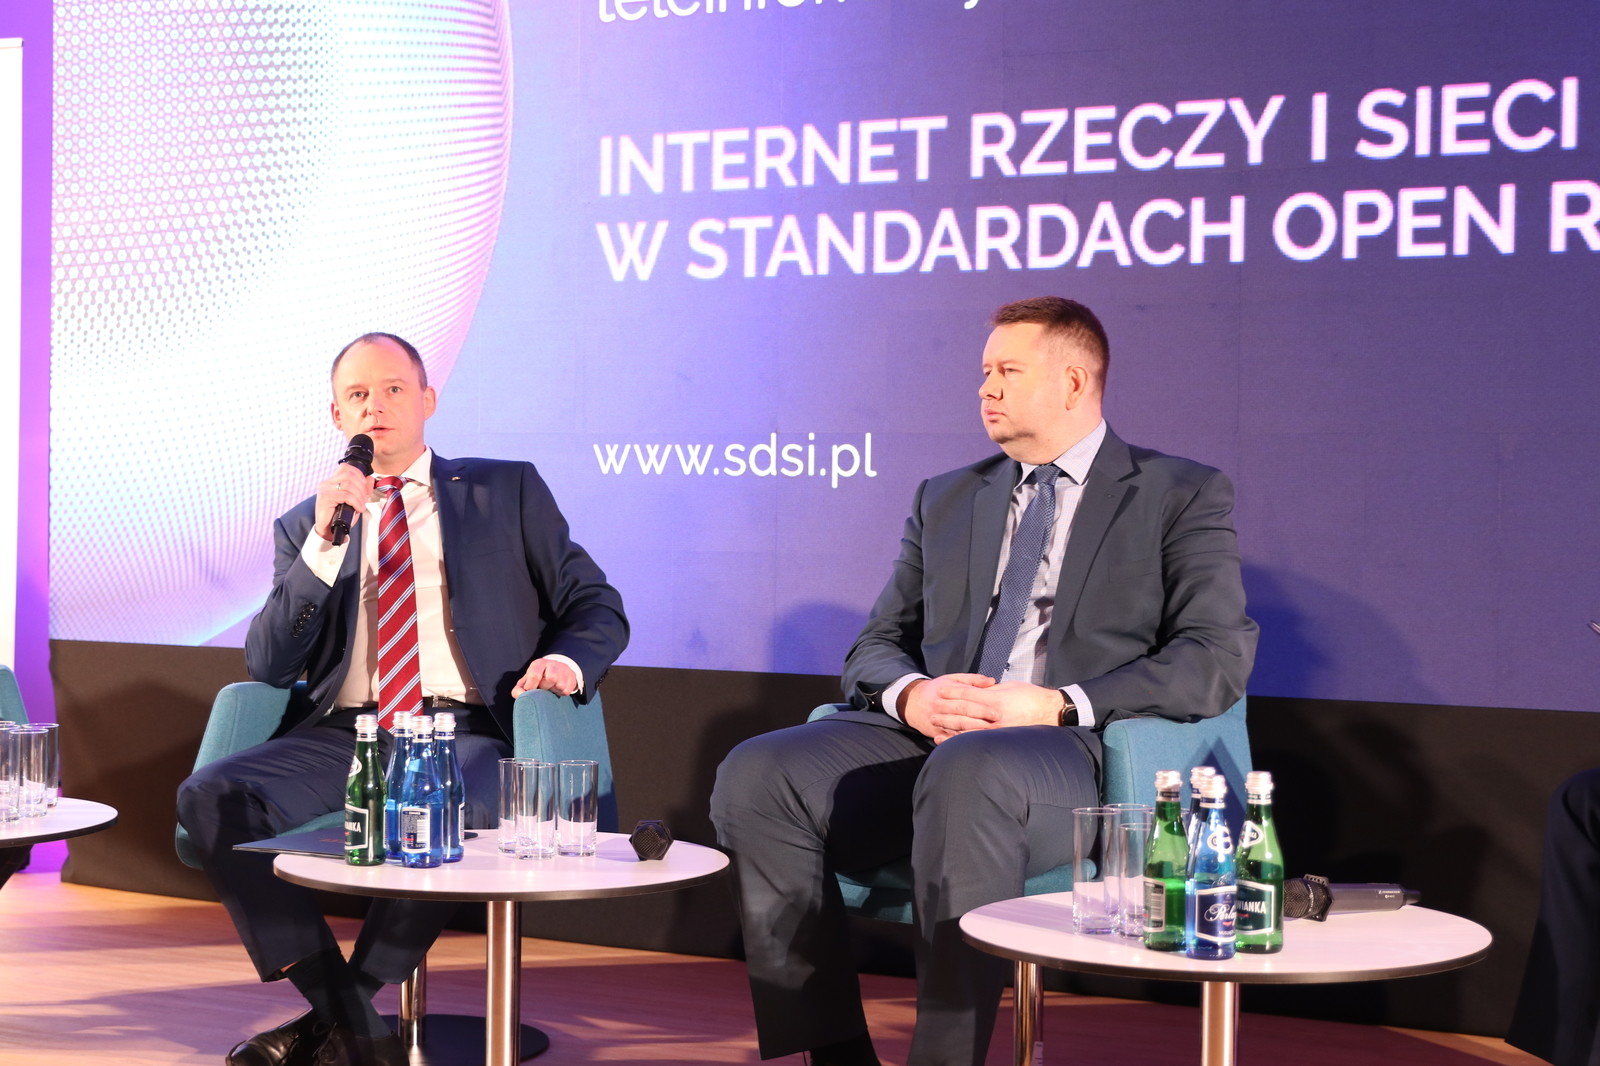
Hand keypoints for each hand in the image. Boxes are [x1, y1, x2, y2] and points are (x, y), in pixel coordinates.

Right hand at [312, 462, 374, 541]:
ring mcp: (324, 490)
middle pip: (349, 475)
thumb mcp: (356, 500)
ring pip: (348, 485)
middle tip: (365, 499)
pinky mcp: (325, 498)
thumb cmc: (341, 516)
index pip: (346, 467)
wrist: (330, 530)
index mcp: (332, 481)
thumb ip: (363, 489)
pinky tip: (358, 509)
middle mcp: (326, 483)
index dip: (359, 475)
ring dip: (360, 496)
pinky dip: (355, 502)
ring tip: (361, 505)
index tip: (364, 487)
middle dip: (362, 487)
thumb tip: (370, 478)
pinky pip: (345, 495)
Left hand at [512, 657, 578, 698]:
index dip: (531, 687)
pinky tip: (558, 689)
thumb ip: (519, 689)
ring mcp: (563, 670)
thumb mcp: (527, 681)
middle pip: (550, 679)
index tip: (531, 691)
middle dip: (545, 688)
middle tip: (543, 689)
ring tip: (551, 688)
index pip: (535, 675)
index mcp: (538, 664)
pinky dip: (560, 693)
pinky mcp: (571, 678)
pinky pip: (566, 690)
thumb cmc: (539, 678)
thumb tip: (519, 695)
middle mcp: (552, 664)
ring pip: (559, 685)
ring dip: (554, 690)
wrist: (558, 671)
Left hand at [902, 675, 1061, 741]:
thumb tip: (973, 690)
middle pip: (965, 713)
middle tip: (932, 710)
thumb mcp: (1009, 688)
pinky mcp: (1001, 740)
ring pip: (968, 730)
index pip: (969, 695)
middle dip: (946, 711)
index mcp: (997, 700)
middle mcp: (996, 716)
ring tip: (936, 726)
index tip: (940, 690)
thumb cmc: (1030, 697)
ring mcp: (999, 730)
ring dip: (950, 728)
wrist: (1050, 713)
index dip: (953, 693)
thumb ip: (990, 691)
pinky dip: (963, 741)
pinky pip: (978, 741)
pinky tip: (951, 741)